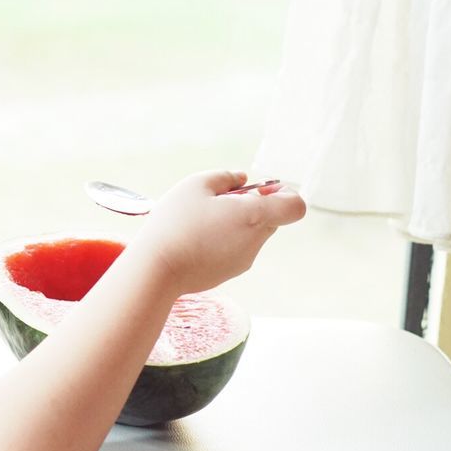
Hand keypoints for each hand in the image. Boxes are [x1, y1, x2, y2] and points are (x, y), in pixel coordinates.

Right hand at [132, 170, 305, 295]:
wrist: (156, 269)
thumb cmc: (175, 223)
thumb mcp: (196, 184)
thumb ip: (225, 176)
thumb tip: (241, 180)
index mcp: (255, 216)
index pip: (295, 206)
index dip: (284, 193)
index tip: (258, 191)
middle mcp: (255, 241)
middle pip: (269, 218)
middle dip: (250, 206)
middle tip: (217, 203)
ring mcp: (243, 260)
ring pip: (249, 235)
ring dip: (232, 224)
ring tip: (198, 223)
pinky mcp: (227, 273)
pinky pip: (233, 251)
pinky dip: (220, 242)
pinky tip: (193, 240)